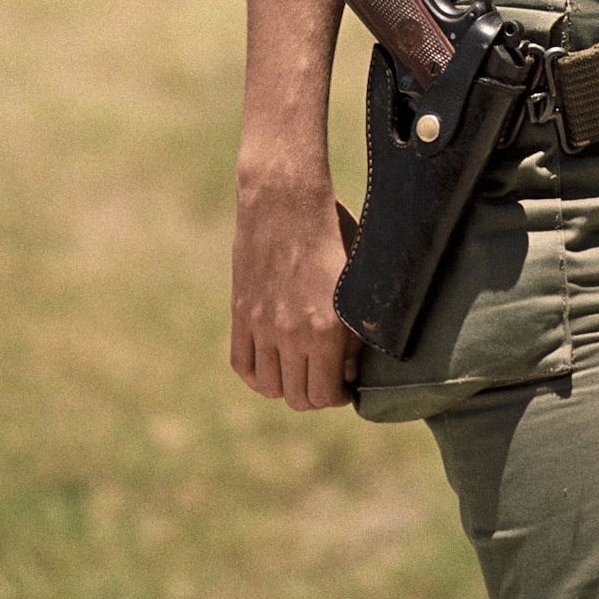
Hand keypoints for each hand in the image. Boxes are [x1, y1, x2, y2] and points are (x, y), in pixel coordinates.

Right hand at [230, 169, 361, 410]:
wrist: (285, 200)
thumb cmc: (332, 233)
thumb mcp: (357, 281)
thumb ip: (356, 332)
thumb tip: (349, 369)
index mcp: (326, 329)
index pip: (327, 396)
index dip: (339, 397)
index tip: (345, 385)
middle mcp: (291, 334)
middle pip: (298, 399)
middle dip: (315, 394)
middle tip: (325, 376)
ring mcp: (261, 326)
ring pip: (269, 387)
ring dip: (286, 385)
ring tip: (300, 369)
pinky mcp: (241, 313)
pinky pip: (243, 364)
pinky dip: (257, 373)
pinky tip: (273, 361)